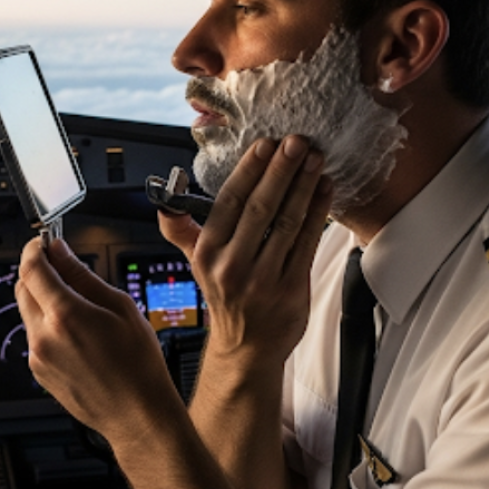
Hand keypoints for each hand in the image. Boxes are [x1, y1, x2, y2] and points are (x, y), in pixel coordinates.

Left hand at [16, 237, 183, 444]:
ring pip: (27, 312)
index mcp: (65, 315)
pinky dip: (47, 323)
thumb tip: (61, 252)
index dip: (34, 248)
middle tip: (62, 266)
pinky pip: (34, 335)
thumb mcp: (120, 307)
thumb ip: (83, 275)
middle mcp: (43, 336)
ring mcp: (38, 356)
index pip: (31, 268)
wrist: (137, 414)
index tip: (43, 241)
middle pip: (22, 287)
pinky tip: (77, 331)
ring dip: (43, 298)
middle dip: (37, 271)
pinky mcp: (38, 371)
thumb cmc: (137, 365)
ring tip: (79, 305)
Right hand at [160, 135, 332, 371]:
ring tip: (314, 158)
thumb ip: (182, 229)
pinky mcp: (291, 289)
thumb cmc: (226, 296)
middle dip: (281, 170)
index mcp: (207, 252)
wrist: (247, 347)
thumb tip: (163, 202)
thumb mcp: (196, 263)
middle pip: (260, 208)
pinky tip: (324, 190)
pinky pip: (307, 243)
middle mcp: (232, 266)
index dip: (249, 171)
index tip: (265, 144)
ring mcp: (263, 279)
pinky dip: (318, 213)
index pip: (229, 202)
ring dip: (304, 186)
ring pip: (287, 222)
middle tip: (296, 141)